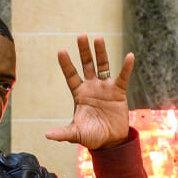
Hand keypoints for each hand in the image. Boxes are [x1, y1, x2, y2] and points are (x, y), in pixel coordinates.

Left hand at [45, 34, 134, 149]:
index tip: (60, 51)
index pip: (71, 76)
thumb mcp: (76, 134)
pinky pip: (123, 77)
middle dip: (84, 51)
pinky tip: (129, 56)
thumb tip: (47, 135)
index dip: (66, 64)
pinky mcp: (119, 92)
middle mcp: (91, 87)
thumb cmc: (91, 136)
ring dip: (101, 53)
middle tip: (81, 36)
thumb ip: (63, 132)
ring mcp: (105, 88)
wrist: (110, 142)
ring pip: (103, 66)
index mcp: (79, 94)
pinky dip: (126, 67)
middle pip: (86, 65)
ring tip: (98, 38)